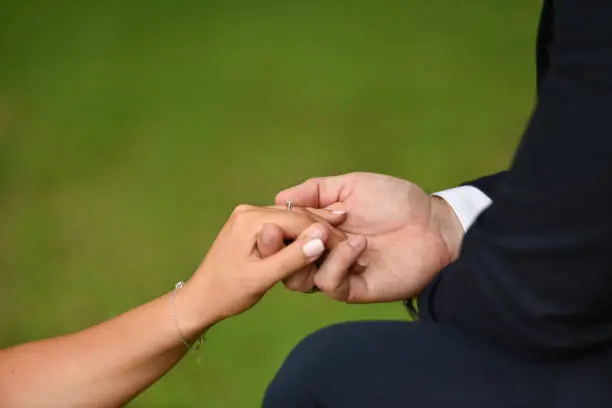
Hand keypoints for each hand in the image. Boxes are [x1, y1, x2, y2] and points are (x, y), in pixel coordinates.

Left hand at [179, 205, 351, 329]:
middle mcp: (249, 210)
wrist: (201, 298)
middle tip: (351, 237)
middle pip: (295, 216)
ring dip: (314, 228)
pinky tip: (319, 236)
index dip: (324, 233)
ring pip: (290, 219)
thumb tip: (321, 239)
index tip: (348, 245)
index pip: (297, 221)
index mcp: (251, 219)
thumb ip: (291, 258)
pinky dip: (300, 232)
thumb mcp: (262, 278)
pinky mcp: (251, 224)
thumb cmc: (228, 292)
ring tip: (342, 232)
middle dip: (322, 227)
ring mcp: (249, 215)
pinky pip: (282, 225)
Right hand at [275, 172, 463, 302]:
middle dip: (275, 248)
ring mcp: (338, 273)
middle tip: (279, 231)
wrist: (433, 223)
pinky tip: (358, 244)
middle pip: (281, 263)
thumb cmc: (395, 201)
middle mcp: (321, 254)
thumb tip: (278, 197)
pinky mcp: (355, 288)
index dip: (270, 231)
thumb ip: (316, 191)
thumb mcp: (351, 185)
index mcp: (316, 230)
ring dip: (307, 253)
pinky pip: (330, 284)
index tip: (266, 220)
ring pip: (298, 279)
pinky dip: (338, 262)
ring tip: (327, 233)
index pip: (281, 237)